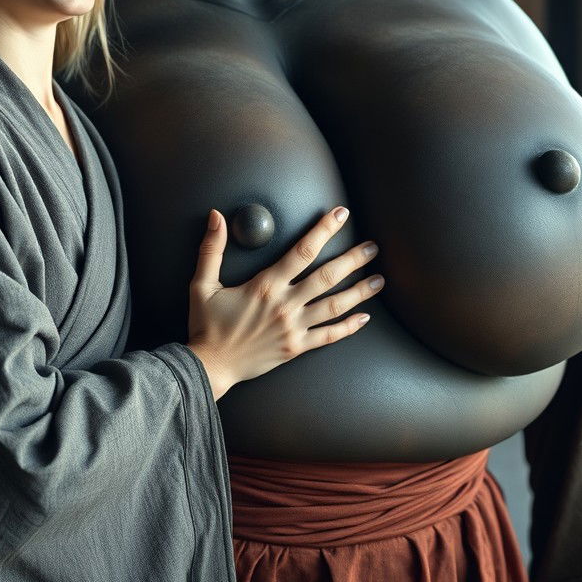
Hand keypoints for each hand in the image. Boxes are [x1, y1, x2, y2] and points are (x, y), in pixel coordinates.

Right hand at [186, 207, 381, 399]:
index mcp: (266, 285)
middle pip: (327, 276)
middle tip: (372, 247)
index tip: (340, 215)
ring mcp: (294, 327)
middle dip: (353, 259)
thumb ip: (211, 249)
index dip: (323, 230)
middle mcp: (285, 304)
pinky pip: (328, 336)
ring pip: (334, 306)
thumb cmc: (206, 324)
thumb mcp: (202, 283)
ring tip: (379, 279)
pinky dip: (348, 327)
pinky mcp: (296, 347)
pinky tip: (363, 317)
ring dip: (360, 291)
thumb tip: (215, 216)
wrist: (210, 365)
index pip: (302, 251)